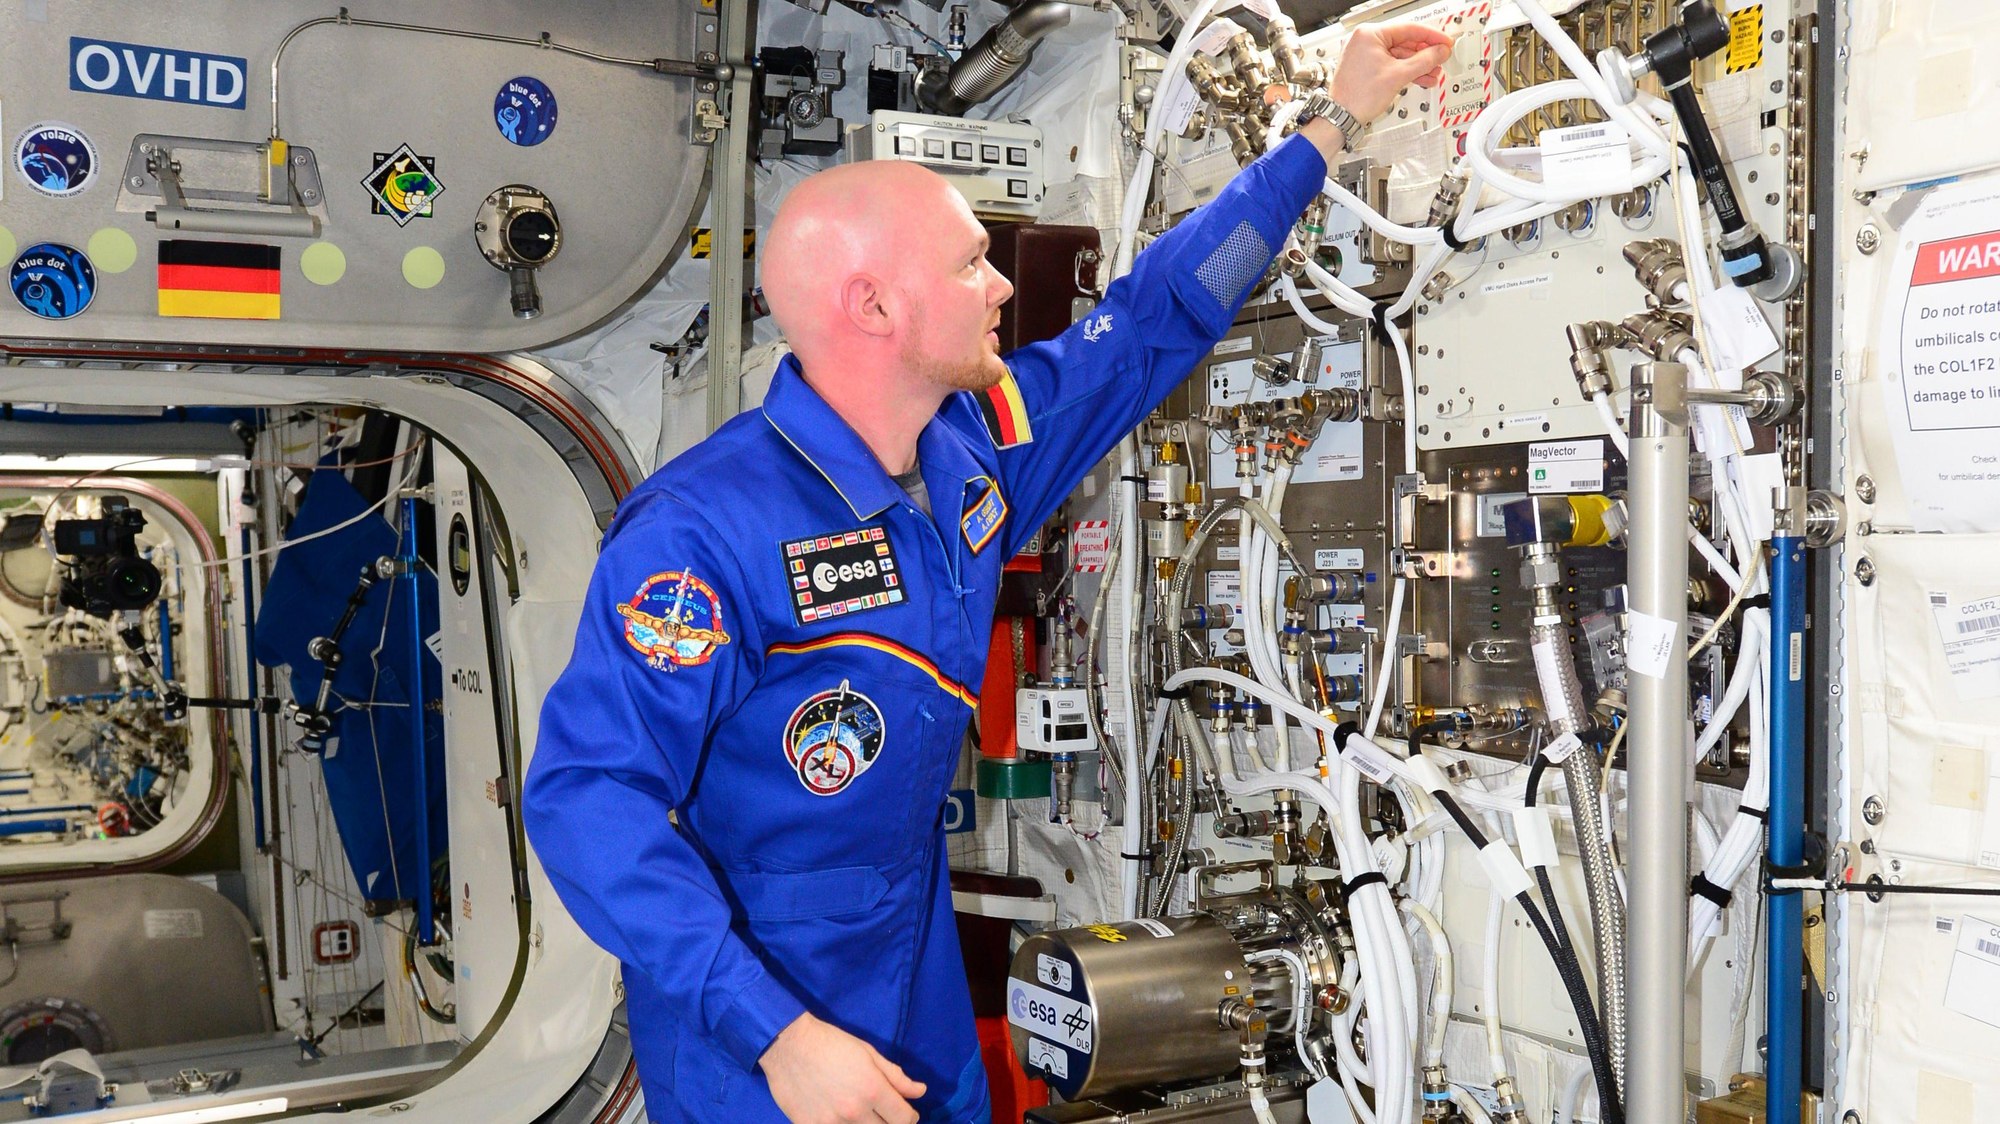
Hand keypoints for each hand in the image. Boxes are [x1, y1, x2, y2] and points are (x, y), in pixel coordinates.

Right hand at [761, 1012, 927, 1123]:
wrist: (788, 1045)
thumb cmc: (831, 1044)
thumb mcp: (868, 1053)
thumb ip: (896, 1076)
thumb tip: (919, 1092)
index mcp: (873, 1090)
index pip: (904, 1119)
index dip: (910, 1116)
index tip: (906, 1113)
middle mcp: (855, 1111)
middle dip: (889, 1123)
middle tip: (883, 1114)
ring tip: (861, 1115)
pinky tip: (839, 1118)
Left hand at [1328, 21, 1455, 123]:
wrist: (1341, 117)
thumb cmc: (1358, 96)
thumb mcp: (1398, 75)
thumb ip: (1424, 60)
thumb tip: (1440, 51)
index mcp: (1369, 34)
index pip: (1408, 29)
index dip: (1431, 36)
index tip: (1445, 42)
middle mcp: (1364, 40)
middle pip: (1404, 42)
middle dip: (1425, 54)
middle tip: (1441, 58)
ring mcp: (1364, 54)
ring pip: (1399, 55)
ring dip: (1418, 64)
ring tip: (1433, 71)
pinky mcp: (1366, 67)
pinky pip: (1391, 64)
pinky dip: (1406, 71)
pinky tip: (1420, 77)